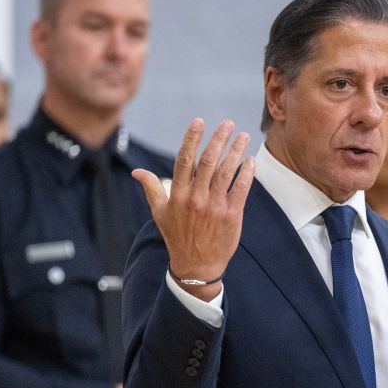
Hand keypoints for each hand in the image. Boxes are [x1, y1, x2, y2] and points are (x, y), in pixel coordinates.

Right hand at [132, 118, 254, 300]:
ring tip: (243, 136)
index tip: (199, 121)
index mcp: (178, 194)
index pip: (184, 159)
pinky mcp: (231, 215)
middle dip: (219, 139)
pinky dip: (246, 173)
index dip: (192, 138)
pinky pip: (241, 189)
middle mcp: (196, 198)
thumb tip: (137, 172)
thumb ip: (151, 188)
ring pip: (226, 172)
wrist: (196, 266)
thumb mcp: (159, 213)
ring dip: (236, 151)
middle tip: (228, 123)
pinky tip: (250, 161)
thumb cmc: (177, 237)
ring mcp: (214, 206)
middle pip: (208, 161)